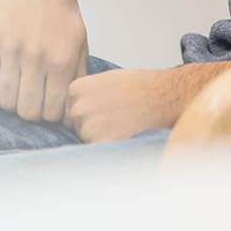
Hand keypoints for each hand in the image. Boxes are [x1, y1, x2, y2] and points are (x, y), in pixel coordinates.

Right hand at [0, 0, 88, 122]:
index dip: (50, 116)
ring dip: (10, 105)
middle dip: (30, 113)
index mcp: (61, 61)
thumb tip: (70, 113)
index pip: (52, 113)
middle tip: (31, 102)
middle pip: (27, 111)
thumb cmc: (62, 14)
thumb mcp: (80, 45)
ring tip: (14, 95)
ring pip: (5, 101)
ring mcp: (10, 50)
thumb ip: (77, 79)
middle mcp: (36, 58)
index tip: (47, 108)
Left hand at [65, 62, 230, 143]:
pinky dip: (109, 145)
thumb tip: (73, 110)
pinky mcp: (99, 143)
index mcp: (74, 90)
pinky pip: (98, 149)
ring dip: (100, 136)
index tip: (103, 108)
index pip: (69, 108)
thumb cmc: (137, 87)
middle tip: (114, 116)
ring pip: (86, 138)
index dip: (87, 111)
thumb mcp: (102, 81)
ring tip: (121, 123)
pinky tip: (124, 132)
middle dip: (91, 124)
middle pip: (74, 125)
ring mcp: (86, 127)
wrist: (161, 96)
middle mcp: (76, 108)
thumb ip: (84, 95)